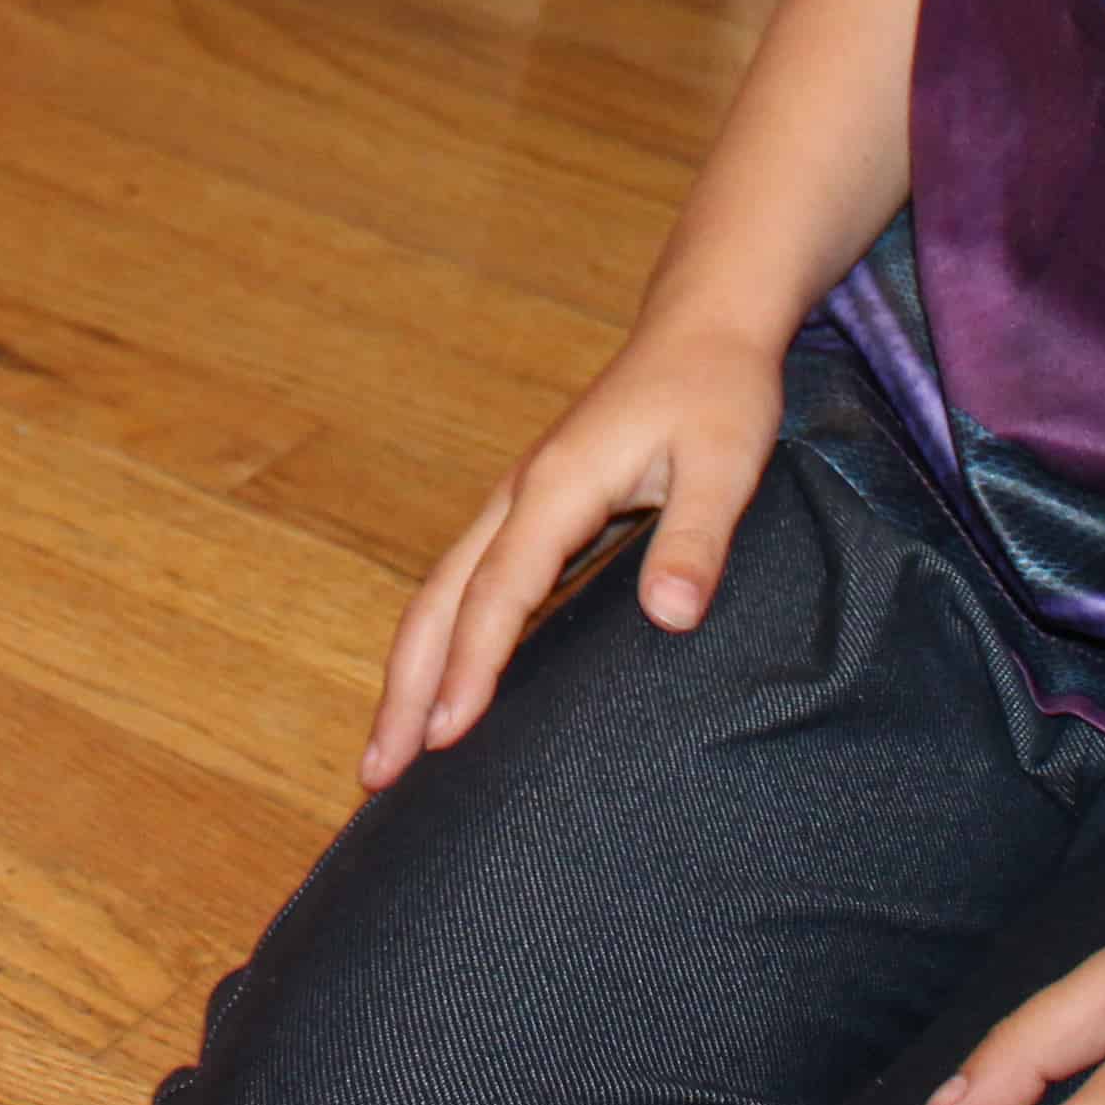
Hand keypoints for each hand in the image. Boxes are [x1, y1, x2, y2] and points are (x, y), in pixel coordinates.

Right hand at [360, 320, 783, 789]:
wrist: (702, 330)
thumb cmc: (719, 393)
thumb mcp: (728, 463)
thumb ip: (698, 539)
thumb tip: (671, 618)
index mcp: (557, 486)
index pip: (499, 590)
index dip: (472, 666)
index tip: (445, 737)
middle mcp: (521, 496)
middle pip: (440, 600)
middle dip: (404, 687)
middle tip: (376, 774)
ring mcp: (520, 503)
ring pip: (441, 595)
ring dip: (410, 671)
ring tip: (387, 753)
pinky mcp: (534, 512)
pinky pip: (468, 586)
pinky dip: (441, 642)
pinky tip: (442, 688)